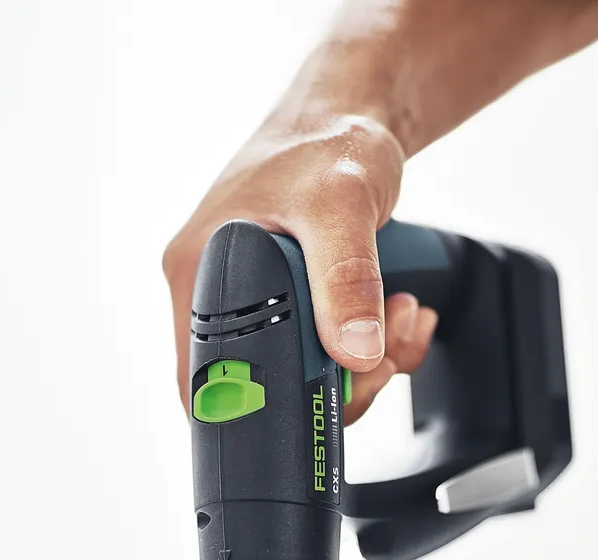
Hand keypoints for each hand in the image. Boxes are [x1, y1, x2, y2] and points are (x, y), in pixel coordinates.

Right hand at [161, 114, 438, 423]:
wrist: (353, 114)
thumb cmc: (327, 141)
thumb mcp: (341, 205)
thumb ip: (346, 279)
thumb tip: (354, 353)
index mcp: (197, 274)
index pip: (202, 382)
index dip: (258, 408)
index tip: (321, 395)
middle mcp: (215, 293)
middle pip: (263, 388)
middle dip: (335, 383)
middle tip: (381, 355)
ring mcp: (255, 300)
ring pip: (304, 374)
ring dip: (366, 363)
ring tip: (400, 316)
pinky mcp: (292, 303)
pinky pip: (328, 351)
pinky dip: (374, 345)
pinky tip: (399, 311)